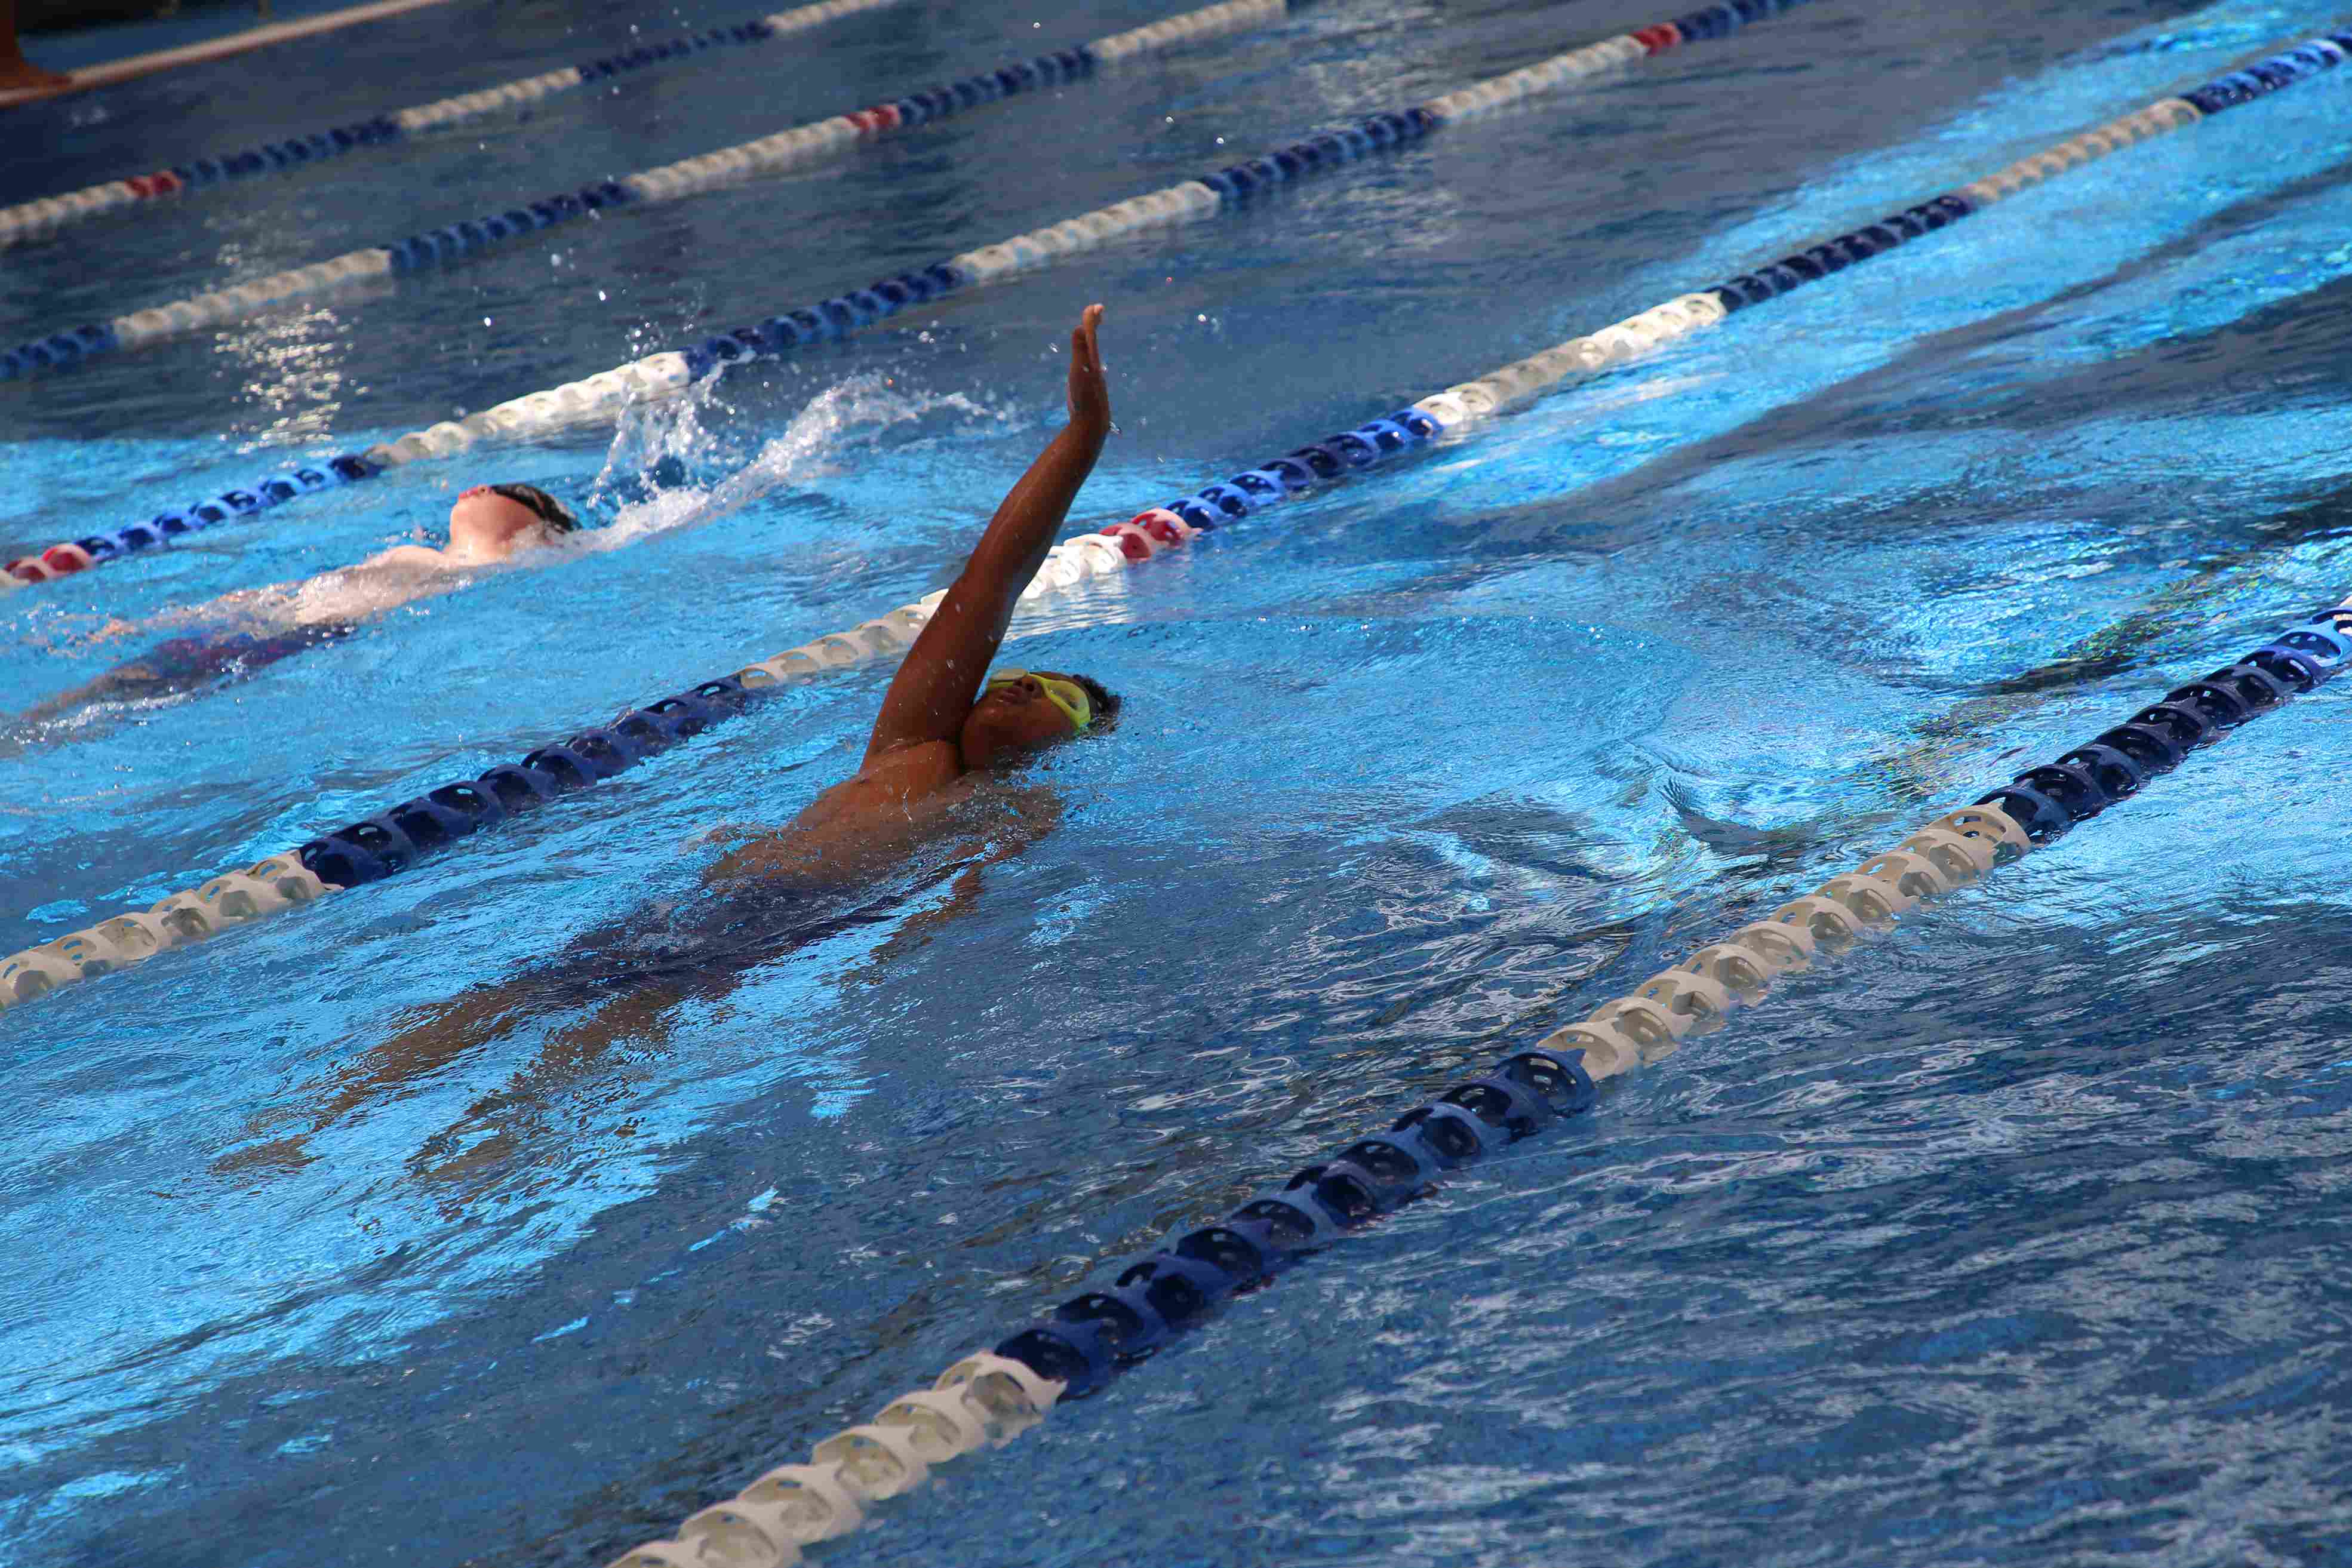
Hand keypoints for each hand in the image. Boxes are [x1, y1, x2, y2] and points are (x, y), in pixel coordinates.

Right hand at [1066, 303, 1108, 438]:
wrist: (1093, 425)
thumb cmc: (1085, 399)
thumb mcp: (1079, 373)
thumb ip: (1079, 350)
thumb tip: (1080, 327)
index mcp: (1092, 361)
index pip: (1091, 335)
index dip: (1092, 321)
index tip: (1097, 306)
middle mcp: (1093, 368)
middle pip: (1093, 342)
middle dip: (1093, 326)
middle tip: (1097, 311)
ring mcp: (1091, 379)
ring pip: (1091, 356)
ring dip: (1090, 342)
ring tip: (1089, 333)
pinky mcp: (1088, 390)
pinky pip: (1087, 369)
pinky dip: (1086, 361)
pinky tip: (1086, 365)